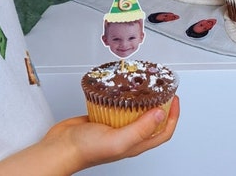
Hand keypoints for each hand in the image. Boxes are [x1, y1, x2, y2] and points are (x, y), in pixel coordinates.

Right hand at [0, 96, 179, 174]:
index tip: (175, 97)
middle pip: (152, 120)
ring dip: (144, 99)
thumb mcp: (118, 140)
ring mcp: (116, 127)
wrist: (60, 147)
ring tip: (147, 85)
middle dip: (161, 104)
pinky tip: (123, 88)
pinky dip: (125, 97)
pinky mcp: (104, 118)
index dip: (173, 116)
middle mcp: (128, 136)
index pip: (163, 132)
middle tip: (163, 88)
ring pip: (136, 112)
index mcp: (135, 144)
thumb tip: (161, 113)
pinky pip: (119, 106)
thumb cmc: (85, 150)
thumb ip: (140, 129)